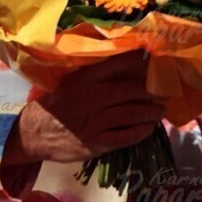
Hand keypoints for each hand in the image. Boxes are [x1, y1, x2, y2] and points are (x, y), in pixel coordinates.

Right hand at [2, 51, 165, 164]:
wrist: (35, 132)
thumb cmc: (59, 102)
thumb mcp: (73, 81)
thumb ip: (97, 73)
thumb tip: (129, 63)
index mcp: (85, 79)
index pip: (117, 64)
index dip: (139, 60)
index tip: (155, 58)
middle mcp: (92, 98)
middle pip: (131, 91)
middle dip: (153, 91)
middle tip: (166, 92)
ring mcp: (95, 122)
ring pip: (132, 114)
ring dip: (151, 112)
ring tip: (162, 111)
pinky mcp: (96, 143)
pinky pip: (125, 137)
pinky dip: (141, 132)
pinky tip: (148, 128)